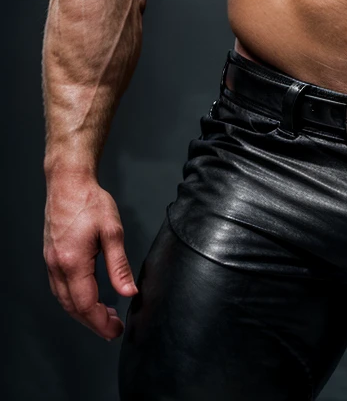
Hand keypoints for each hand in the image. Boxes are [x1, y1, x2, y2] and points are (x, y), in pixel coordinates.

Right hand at [43, 173, 137, 340]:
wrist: (68, 182)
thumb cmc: (90, 201)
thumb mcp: (112, 231)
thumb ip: (119, 266)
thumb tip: (129, 292)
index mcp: (73, 263)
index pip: (86, 305)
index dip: (101, 322)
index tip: (116, 330)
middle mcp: (57, 266)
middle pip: (73, 307)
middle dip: (93, 322)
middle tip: (112, 329)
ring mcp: (51, 262)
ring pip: (64, 299)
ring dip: (82, 312)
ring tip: (103, 316)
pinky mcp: (51, 256)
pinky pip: (59, 287)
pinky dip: (73, 299)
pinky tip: (86, 296)